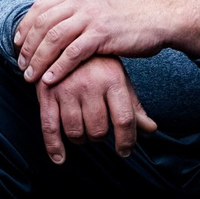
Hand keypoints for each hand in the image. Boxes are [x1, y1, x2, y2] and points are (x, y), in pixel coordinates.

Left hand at [15, 0, 199, 84]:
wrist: (156, 21)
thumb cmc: (125, 21)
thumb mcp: (97, 10)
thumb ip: (75, 14)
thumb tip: (52, 27)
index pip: (40, 8)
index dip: (24, 27)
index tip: (17, 45)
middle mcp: (81, 3)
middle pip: (42, 24)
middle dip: (28, 47)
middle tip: (21, 66)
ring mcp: (91, 18)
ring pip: (54, 39)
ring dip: (38, 60)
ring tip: (30, 77)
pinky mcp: (102, 34)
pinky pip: (73, 53)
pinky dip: (58, 68)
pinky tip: (50, 80)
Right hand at [37, 57, 156, 162]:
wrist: (67, 40)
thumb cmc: (99, 65)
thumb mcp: (120, 81)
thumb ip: (133, 107)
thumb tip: (151, 130)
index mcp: (113, 79)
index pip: (124, 119)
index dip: (127, 141)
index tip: (124, 151)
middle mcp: (90, 84)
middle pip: (98, 129)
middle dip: (100, 137)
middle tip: (98, 131)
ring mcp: (67, 89)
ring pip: (76, 131)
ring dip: (81, 139)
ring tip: (83, 131)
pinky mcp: (47, 94)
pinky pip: (49, 127)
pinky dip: (54, 147)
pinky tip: (60, 158)